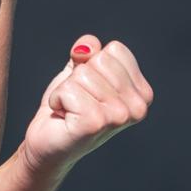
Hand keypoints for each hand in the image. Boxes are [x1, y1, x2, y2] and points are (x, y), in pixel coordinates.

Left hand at [20, 36, 152, 177]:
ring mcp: (119, 116)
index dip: (93, 64)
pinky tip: (64, 117)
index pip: (116, 49)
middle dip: (79, 77)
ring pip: (82, 74)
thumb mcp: (81, 70)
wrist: (48, 142)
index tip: (89, 89)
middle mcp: (137, 106)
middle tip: (78, 102)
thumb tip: (86, 48)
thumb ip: (89, 50)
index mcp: (142, 92)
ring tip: (71, 111)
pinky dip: (57, 99)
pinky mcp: (95, 123)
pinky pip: (68, 89)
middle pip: (99, 60)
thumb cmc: (68, 106)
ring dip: (66, 90)